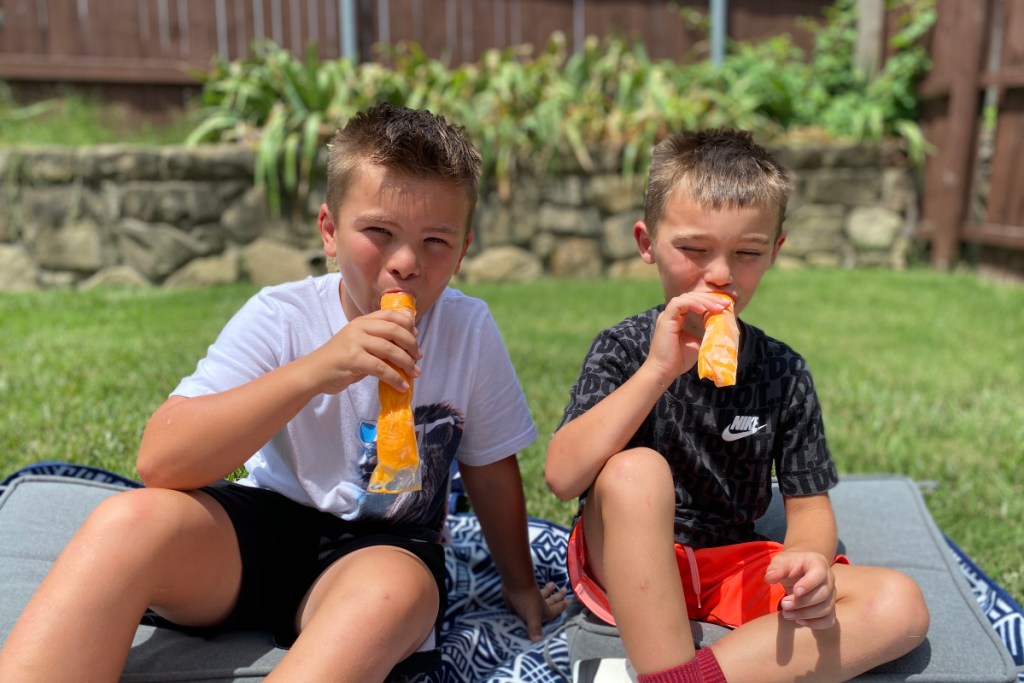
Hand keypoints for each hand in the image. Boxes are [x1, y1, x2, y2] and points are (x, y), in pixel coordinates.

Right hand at [303, 307, 420, 395]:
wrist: (314, 373)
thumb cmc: (339, 361)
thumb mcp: (358, 344)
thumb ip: (378, 342)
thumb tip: (406, 348)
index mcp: (361, 321)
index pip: (389, 315)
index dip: (407, 323)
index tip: (416, 335)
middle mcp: (359, 328)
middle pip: (394, 330)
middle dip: (411, 344)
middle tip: (419, 357)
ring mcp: (355, 342)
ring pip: (390, 349)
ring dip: (407, 362)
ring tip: (415, 372)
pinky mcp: (353, 359)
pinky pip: (381, 368)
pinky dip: (395, 378)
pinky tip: (401, 386)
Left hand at [501, 581, 569, 641]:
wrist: (515, 584)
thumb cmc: (527, 600)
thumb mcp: (532, 616)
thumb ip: (535, 629)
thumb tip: (538, 642)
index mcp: (545, 611)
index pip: (557, 609)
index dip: (563, 606)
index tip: (571, 601)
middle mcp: (541, 604)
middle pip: (552, 600)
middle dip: (558, 596)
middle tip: (565, 589)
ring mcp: (532, 598)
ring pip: (543, 594)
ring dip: (548, 590)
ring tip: (552, 584)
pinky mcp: (525, 594)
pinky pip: (533, 593)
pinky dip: (536, 591)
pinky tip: (536, 588)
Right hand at [645, 292, 731, 382]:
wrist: (664, 371)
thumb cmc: (679, 360)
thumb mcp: (698, 343)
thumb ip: (706, 332)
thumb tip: (721, 327)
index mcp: (679, 318)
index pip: (695, 302)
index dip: (710, 301)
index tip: (726, 306)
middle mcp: (673, 314)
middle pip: (692, 297)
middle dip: (710, 298)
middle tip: (726, 303)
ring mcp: (668, 315)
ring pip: (687, 297)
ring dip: (704, 300)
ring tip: (718, 307)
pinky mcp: (665, 319)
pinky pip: (679, 304)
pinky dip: (693, 304)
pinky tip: (704, 309)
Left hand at [764, 550, 836, 628]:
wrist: (797, 572)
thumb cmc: (790, 566)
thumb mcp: (780, 562)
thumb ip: (775, 569)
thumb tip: (769, 578)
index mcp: (818, 563)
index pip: (819, 573)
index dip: (809, 584)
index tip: (795, 591)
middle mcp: (829, 579)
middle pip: (823, 594)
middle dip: (803, 602)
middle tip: (784, 604)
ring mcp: (831, 595)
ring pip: (826, 608)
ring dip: (805, 614)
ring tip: (787, 614)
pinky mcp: (829, 608)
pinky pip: (828, 620)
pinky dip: (815, 623)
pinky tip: (799, 620)